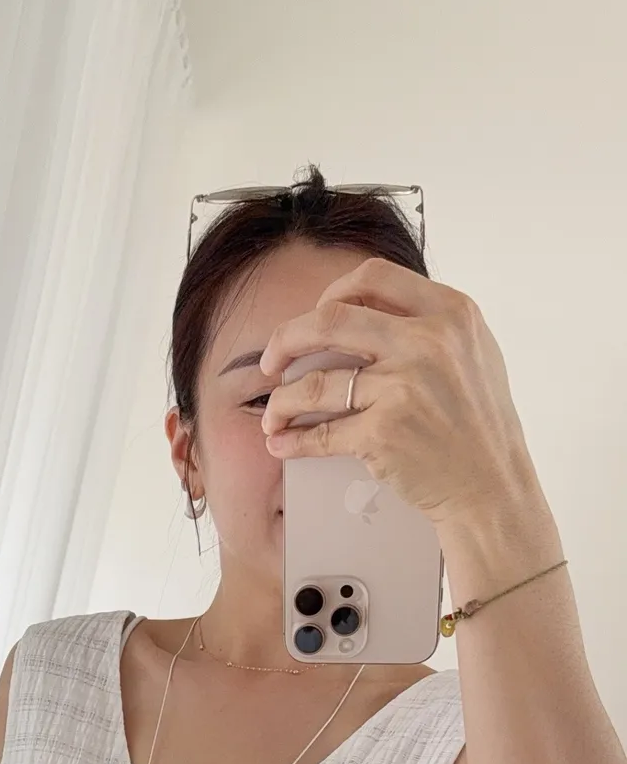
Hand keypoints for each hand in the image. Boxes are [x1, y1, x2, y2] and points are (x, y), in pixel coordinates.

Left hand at [256, 256, 540, 527]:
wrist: (493, 487)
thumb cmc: (481, 426)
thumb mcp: (474, 353)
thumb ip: (433, 325)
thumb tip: (373, 309)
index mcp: (450, 312)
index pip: (373, 277)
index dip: (332, 292)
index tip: (314, 315)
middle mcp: (427, 342)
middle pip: (330, 319)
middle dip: (286, 339)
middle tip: (271, 362)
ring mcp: (404, 386)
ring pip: (315, 382)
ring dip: (282, 401)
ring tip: (273, 414)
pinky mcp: (384, 432)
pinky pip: (322, 432)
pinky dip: (294, 440)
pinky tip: (282, 443)